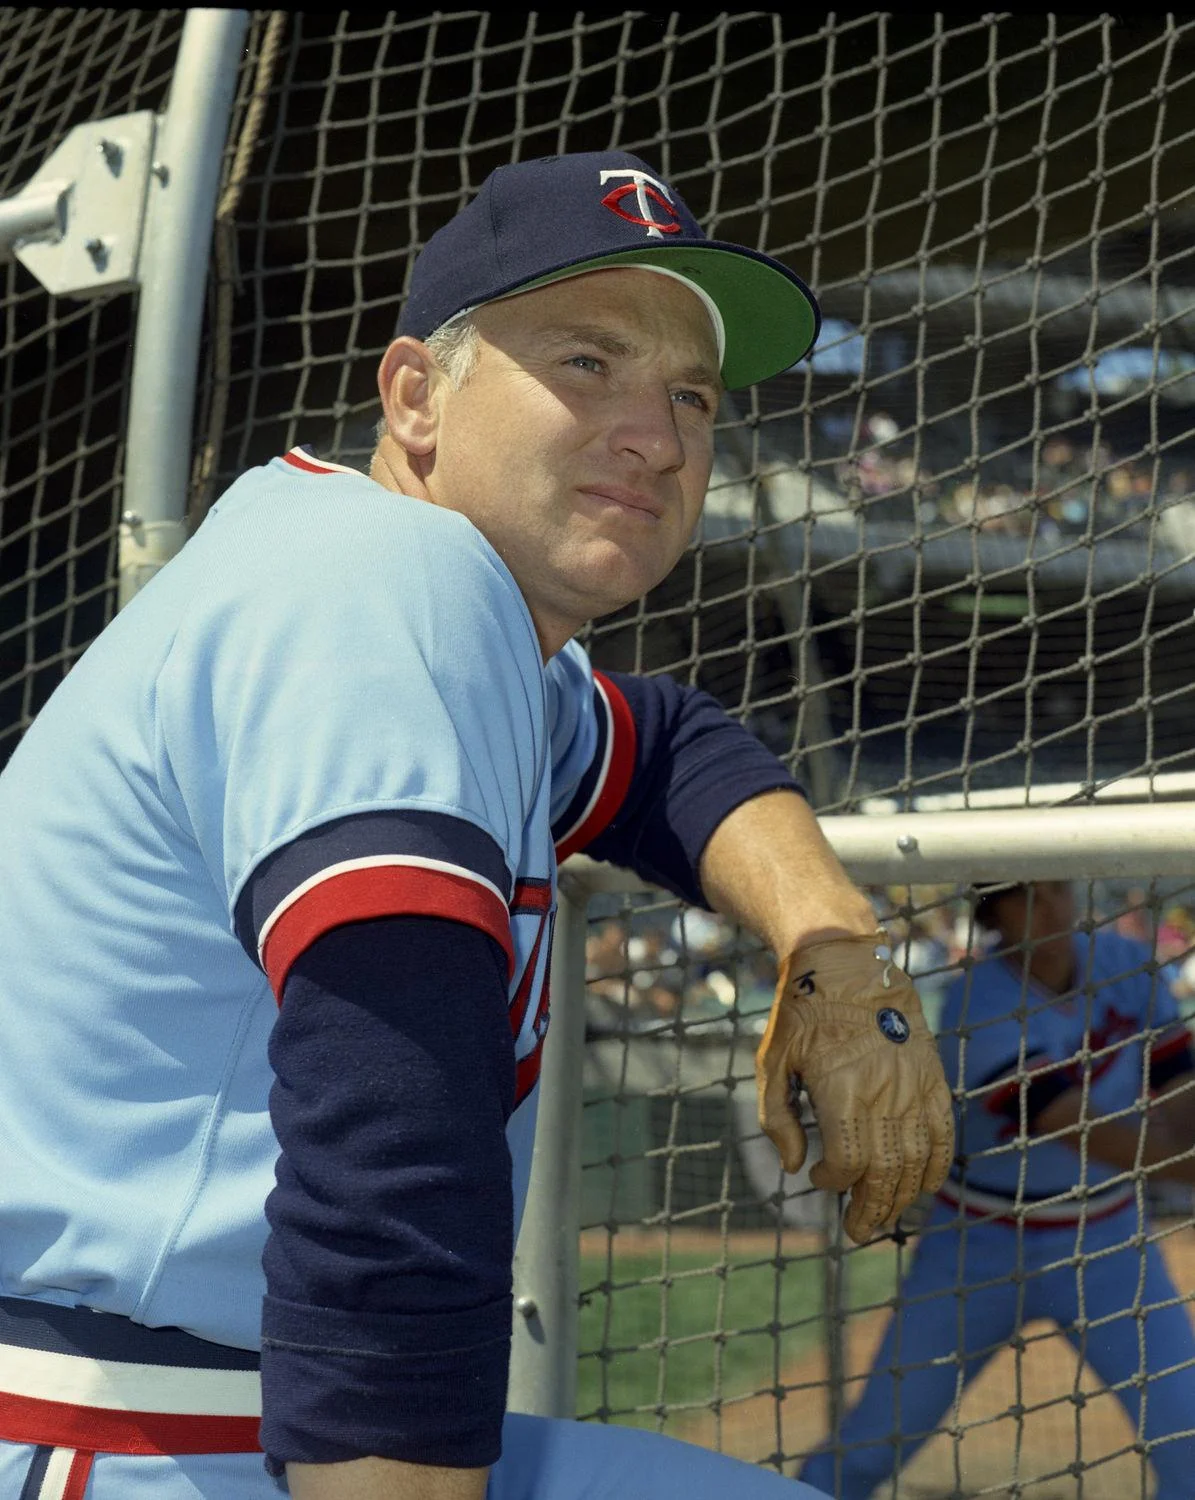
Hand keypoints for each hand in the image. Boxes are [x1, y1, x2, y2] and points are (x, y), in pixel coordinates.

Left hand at [755, 932, 953, 1242]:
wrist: (847, 961)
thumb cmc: (801, 1011)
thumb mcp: (772, 1060)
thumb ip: (777, 1118)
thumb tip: (794, 1167)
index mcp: (841, 1089)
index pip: (849, 1163)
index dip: (835, 1183)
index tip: (819, 1178)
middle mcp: (884, 1091)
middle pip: (886, 1172)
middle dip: (872, 1209)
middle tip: (857, 1231)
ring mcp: (914, 1085)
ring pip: (918, 1161)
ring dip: (902, 1197)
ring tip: (884, 1216)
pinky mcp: (933, 1077)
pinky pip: (944, 1135)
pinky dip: (937, 1167)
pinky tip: (923, 1186)